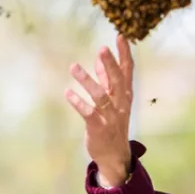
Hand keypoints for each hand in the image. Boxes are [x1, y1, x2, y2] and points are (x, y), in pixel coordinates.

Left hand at [64, 35, 133, 187]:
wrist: (114, 156)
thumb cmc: (112, 123)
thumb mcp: (113, 100)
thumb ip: (107, 80)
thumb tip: (101, 59)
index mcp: (124, 95)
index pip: (127, 71)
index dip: (124, 54)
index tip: (121, 36)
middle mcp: (120, 104)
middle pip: (117, 81)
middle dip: (110, 64)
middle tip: (102, 48)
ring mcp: (111, 117)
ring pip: (101, 96)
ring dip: (87, 80)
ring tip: (73, 67)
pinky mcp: (99, 128)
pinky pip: (89, 113)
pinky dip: (78, 103)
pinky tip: (67, 93)